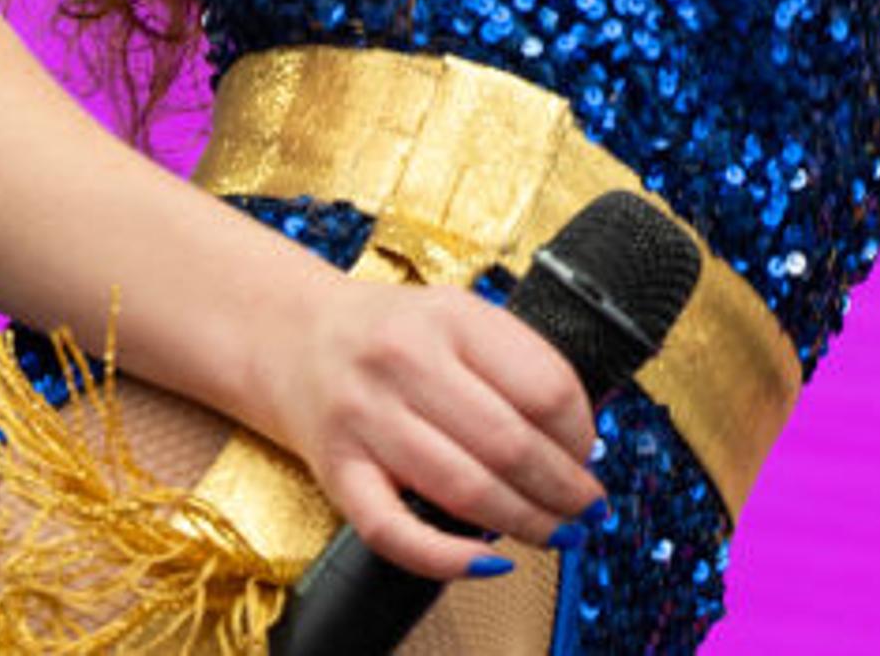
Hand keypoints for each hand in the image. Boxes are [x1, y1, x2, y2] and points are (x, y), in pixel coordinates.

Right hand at [260, 273, 607, 579]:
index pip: (544, 385)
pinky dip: (447, 558)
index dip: (582, 432)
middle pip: (510, 444)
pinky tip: (486, 562)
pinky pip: (394, 531)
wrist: (289, 336)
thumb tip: (582, 434)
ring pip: (465, 489)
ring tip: (556, 532)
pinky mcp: (337, 470)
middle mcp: (406, 362)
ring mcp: (367, 418)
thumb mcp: (456, 316)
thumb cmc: (388, 334)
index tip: (589, 454)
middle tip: (587, 507)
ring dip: (526, 523)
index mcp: (450, 316)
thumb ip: (515, 360)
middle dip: (565, 489)